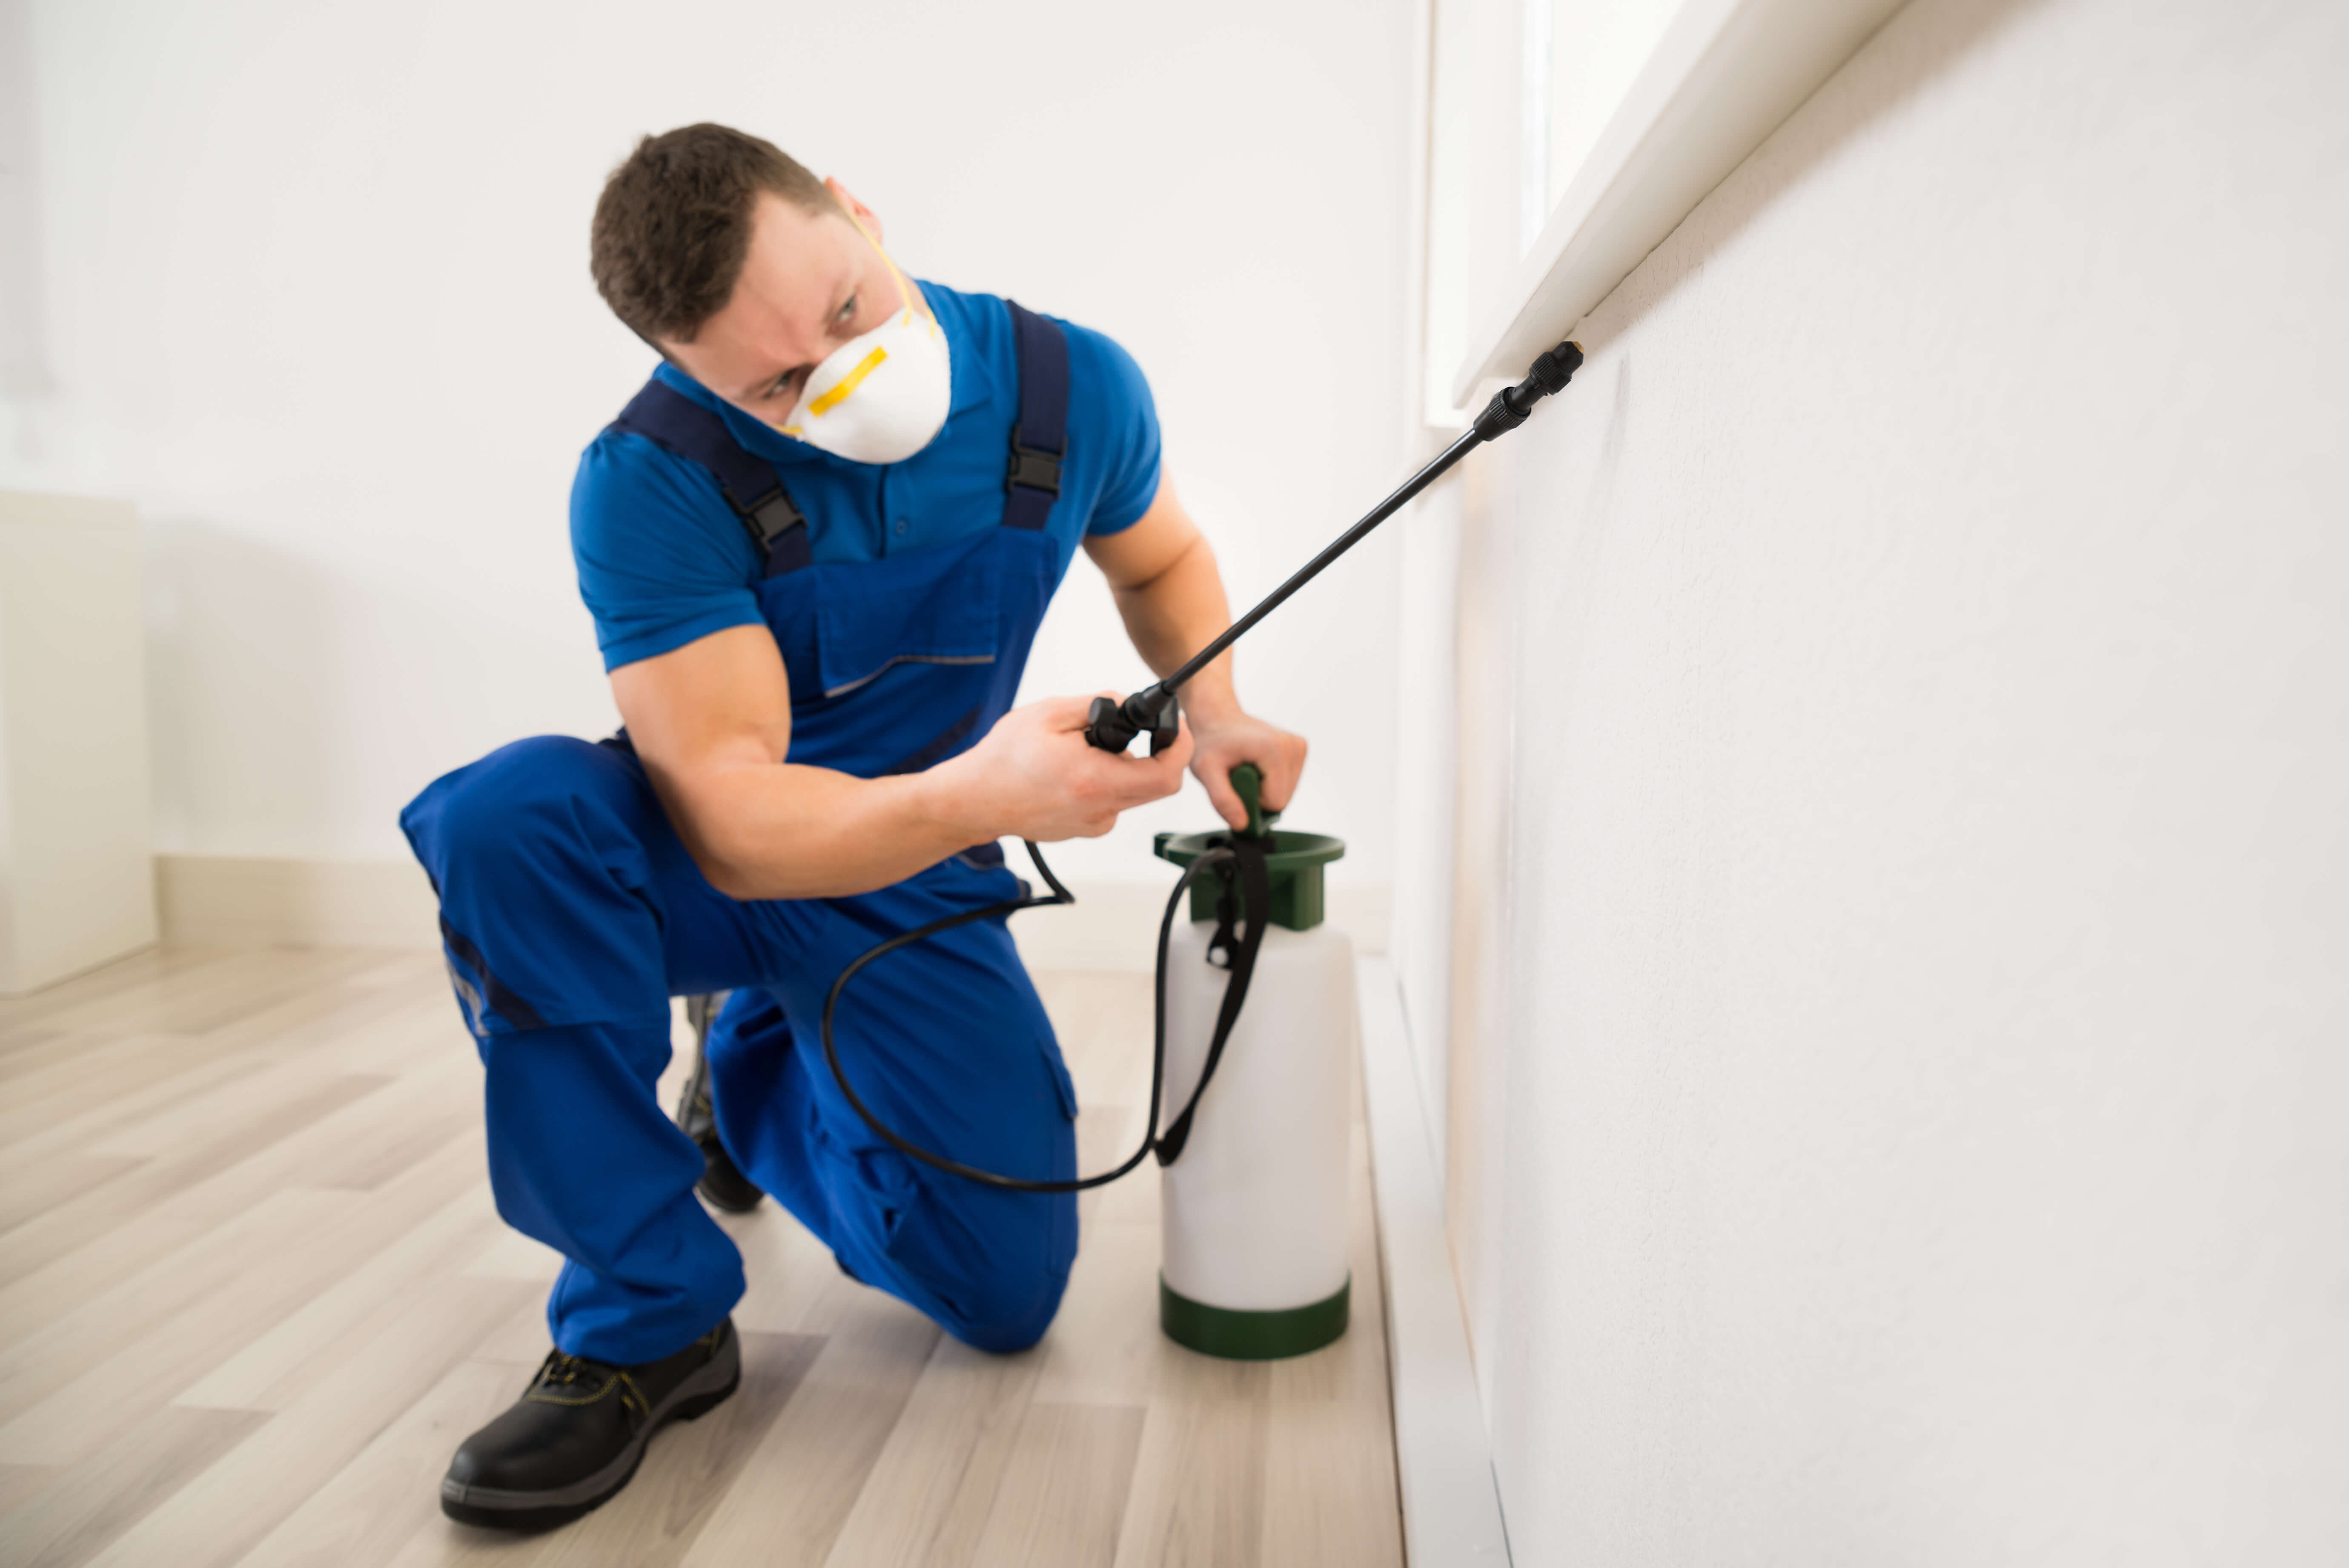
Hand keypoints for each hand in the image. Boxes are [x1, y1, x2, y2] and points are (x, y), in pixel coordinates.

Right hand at [930, 694, 1194, 842]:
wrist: (974, 800)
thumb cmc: (1003, 759)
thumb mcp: (1049, 713)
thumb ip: (1097, 704)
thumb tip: (1126, 704)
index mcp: (1096, 781)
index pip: (1166, 774)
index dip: (1180, 747)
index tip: (1175, 728)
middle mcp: (1101, 810)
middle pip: (1153, 783)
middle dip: (1146, 752)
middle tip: (1115, 732)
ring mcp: (1093, 824)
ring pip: (1129, 790)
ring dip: (1116, 766)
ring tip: (1074, 752)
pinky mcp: (1084, 830)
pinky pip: (1109, 801)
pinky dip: (1100, 781)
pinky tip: (1067, 772)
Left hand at [1185, 709, 1308, 830]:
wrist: (1218, 717)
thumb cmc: (1210, 742)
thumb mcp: (1206, 771)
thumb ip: (1223, 800)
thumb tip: (1242, 825)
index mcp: (1275, 750)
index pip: (1275, 803)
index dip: (1251, 801)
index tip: (1235, 783)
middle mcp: (1293, 746)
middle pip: (1283, 800)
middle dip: (1259, 796)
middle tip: (1239, 777)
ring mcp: (1299, 747)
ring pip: (1286, 793)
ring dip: (1264, 789)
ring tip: (1246, 770)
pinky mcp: (1299, 749)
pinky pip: (1289, 783)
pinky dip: (1271, 781)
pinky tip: (1255, 766)